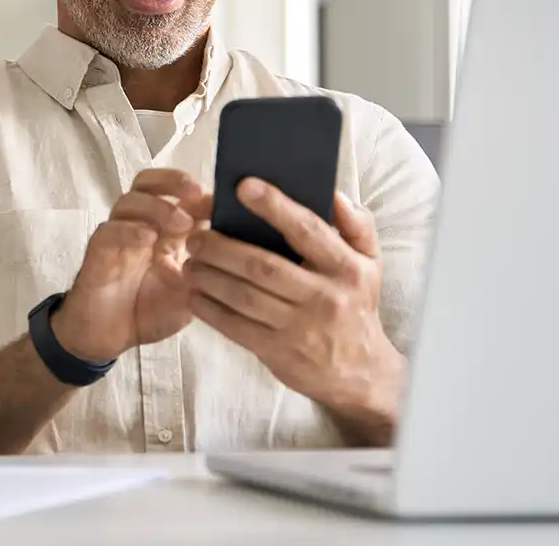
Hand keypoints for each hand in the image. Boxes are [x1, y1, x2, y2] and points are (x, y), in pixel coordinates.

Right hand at [52, 168, 206, 363]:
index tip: (222, 203)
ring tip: (181, 223)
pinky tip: (149, 238)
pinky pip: (110, 231)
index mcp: (164, 230)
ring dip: (157, 206)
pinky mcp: (98, 252)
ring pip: (130, 201)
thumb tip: (239, 246)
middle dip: (173, 181)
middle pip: (149, 183)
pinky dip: (130, 230)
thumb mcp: (191, 290)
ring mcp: (118, 235)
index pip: (178, 194)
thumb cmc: (149, 311)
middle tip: (197, 193)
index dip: (199, 193)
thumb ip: (209, 267)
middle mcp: (139, 225)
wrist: (109, 337)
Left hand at [185, 178, 405, 445]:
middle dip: (221, 248)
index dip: (274, 206)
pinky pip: (235, 327)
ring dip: (208, 276)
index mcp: (347, 268)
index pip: (307, 230)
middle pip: (261, 266)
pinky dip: (209, 308)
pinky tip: (194, 293)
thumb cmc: (356, 304)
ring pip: (242, 296)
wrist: (361, 372)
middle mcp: (325, 297)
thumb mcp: (370, 263)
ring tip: (189, 261)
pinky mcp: (279, 352)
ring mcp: (300, 328)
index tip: (243, 186)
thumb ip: (355, 225)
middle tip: (195, 235)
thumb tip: (332, 193)